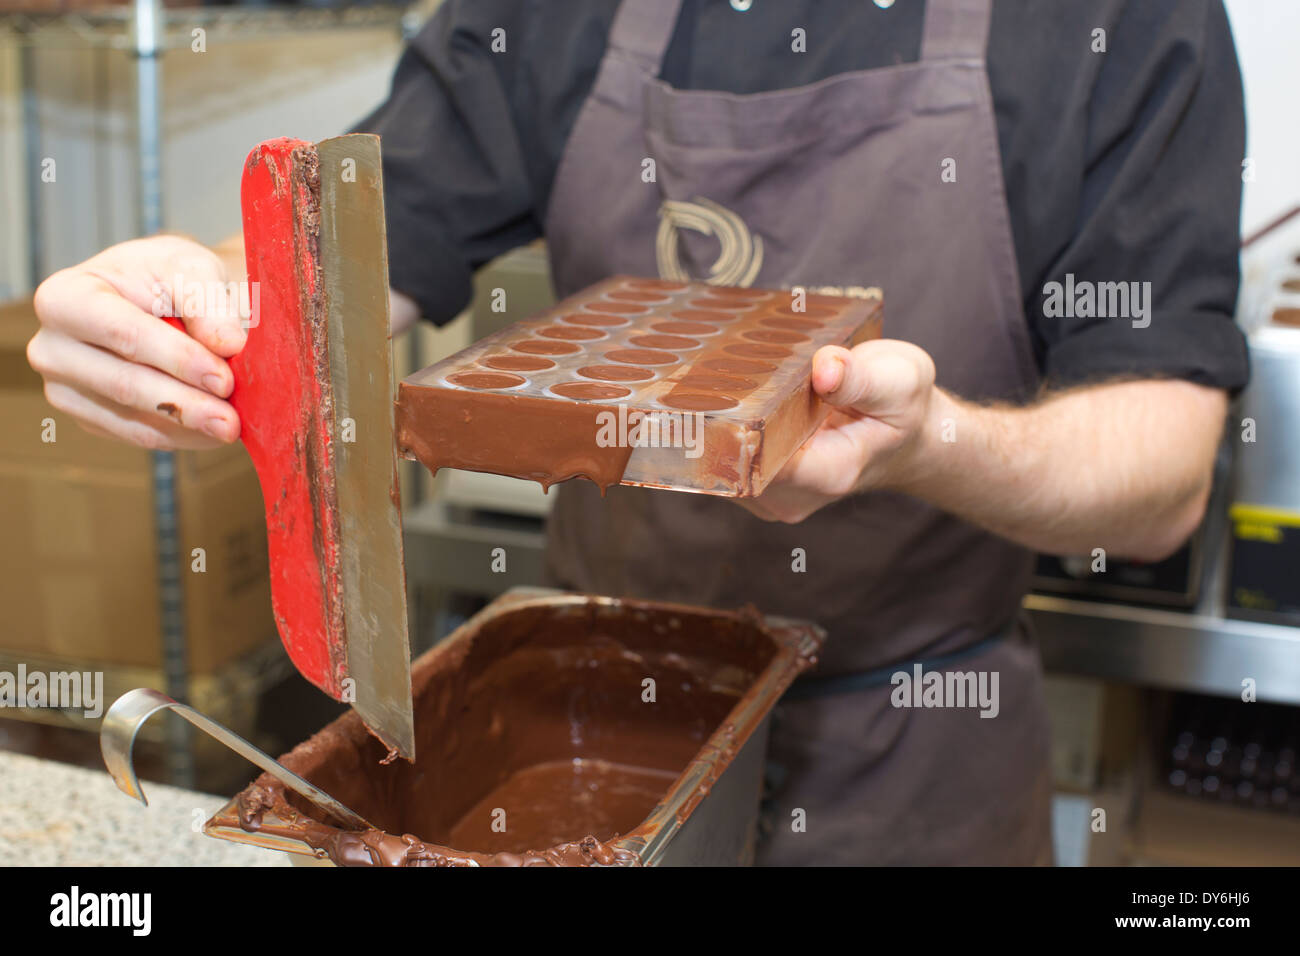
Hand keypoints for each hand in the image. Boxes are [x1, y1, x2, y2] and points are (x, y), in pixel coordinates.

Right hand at [27, 235, 245, 449]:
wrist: (161, 299)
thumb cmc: (170, 277)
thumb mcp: (191, 268)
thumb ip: (207, 303)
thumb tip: (228, 344)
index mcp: (65, 297)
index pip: (123, 334)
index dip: (177, 359)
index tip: (223, 379)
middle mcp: (52, 347)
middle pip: (123, 384)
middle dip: (184, 405)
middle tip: (231, 421)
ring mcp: (64, 388)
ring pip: (132, 419)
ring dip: (187, 427)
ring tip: (230, 426)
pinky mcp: (89, 418)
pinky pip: (138, 435)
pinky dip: (181, 435)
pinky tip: (212, 430)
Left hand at [737, 339, 936, 522]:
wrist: (906, 438)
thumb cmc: (903, 408)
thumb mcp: (900, 380)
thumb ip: (861, 377)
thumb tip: (825, 368)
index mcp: (829, 473)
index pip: (761, 460)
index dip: (737, 424)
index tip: (725, 385)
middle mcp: (794, 495)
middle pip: (732, 460)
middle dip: (723, 416)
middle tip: (720, 368)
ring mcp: (774, 496)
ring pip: (722, 461)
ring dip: (720, 421)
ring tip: (731, 378)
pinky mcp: (759, 488)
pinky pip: (726, 460)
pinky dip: (727, 429)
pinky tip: (739, 399)